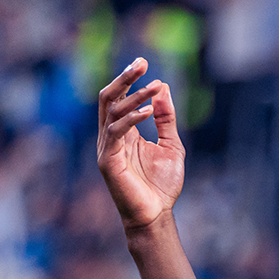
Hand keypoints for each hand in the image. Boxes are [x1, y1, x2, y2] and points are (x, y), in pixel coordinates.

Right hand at [96, 58, 184, 232]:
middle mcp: (111, 137)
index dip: (130, 80)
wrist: (156, 215)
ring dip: (134, 96)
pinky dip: (132, 118)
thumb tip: (164, 88)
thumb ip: (166, 119)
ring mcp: (107, 148)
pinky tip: (150, 111)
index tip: (144, 64)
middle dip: (124, 79)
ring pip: (112, 111)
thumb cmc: (162, 185)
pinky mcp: (108, 161)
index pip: (120, 98)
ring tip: (155, 85)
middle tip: (141, 63)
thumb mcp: (171, 146)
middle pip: (109, 98)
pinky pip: (115, 132)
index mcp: (123, 132)